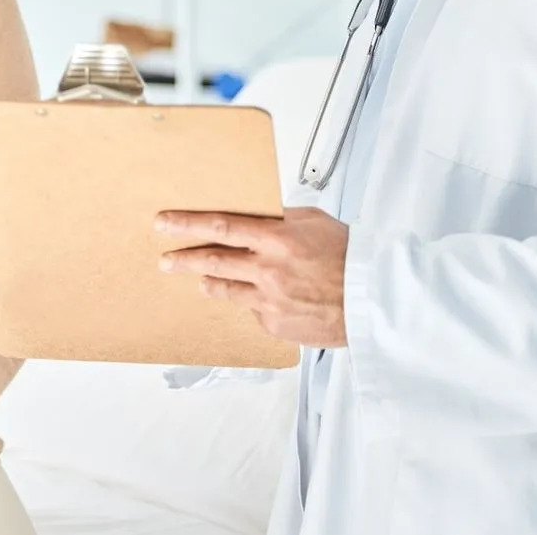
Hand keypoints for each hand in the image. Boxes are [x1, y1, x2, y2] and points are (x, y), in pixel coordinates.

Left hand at [156, 207, 349, 346]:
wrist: (371, 299)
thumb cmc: (348, 256)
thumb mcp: (312, 221)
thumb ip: (279, 217)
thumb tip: (255, 212)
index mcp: (276, 239)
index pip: (220, 227)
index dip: (187, 224)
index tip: (165, 223)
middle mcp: (268, 271)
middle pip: (212, 262)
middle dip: (183, 259)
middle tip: (165, 259)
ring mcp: (269, 301)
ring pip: (225, 290)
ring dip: (209, 282)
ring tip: (200, 279)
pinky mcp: (274, 325)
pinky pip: (253, 310)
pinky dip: (252, 301)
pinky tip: (260, 297)